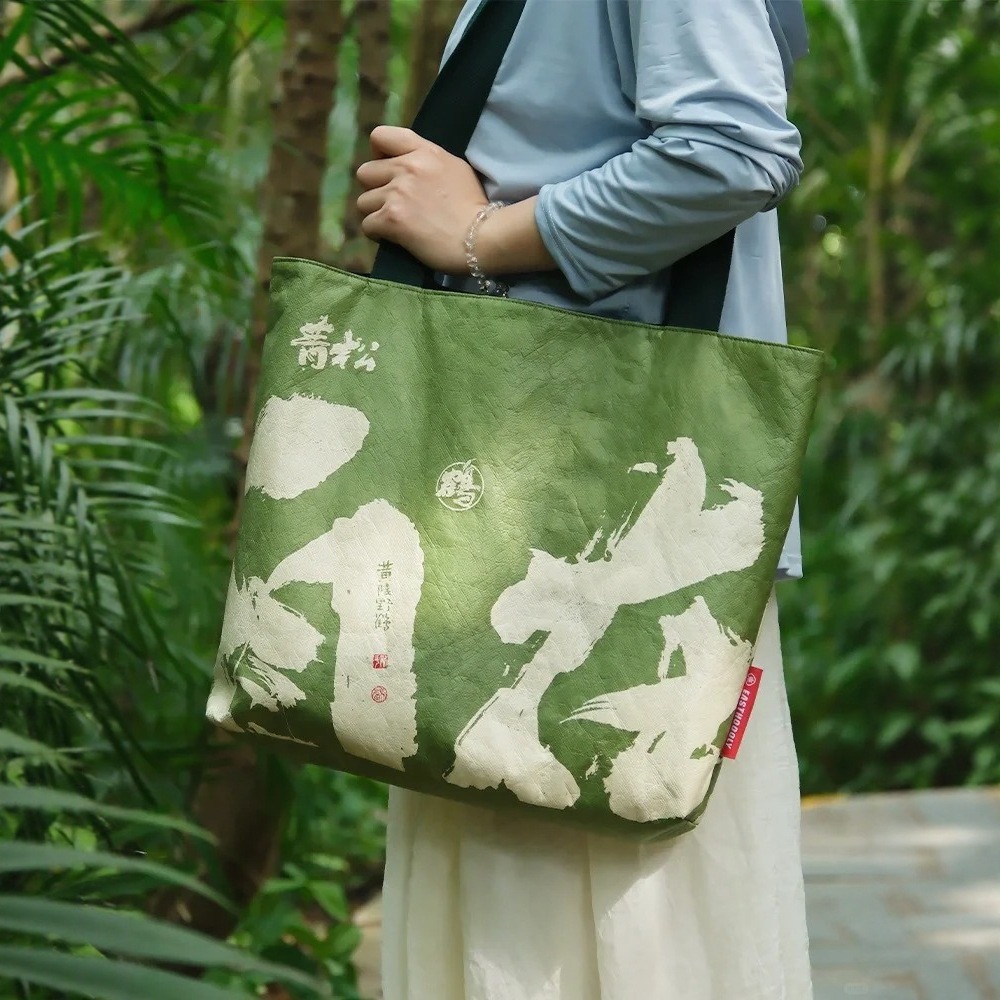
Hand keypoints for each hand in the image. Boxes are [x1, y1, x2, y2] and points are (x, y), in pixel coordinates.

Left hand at [356, 126, 487, 273]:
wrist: (482, 237)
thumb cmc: (474, 208)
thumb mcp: (456, 169)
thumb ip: (429, 162)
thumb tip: (409, 165)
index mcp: (423, 151)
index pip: (380, 136)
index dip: (378, 155)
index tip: (388, 172)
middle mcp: (407, 167)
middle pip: (365, 173)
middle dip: (375, 190)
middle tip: (392, 205)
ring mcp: (398, 193)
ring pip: (363, 202)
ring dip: (376, 214)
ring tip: (395, 225)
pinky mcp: (392, 219)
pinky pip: (367, 225)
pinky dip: (377, 234)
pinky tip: (393, 238)